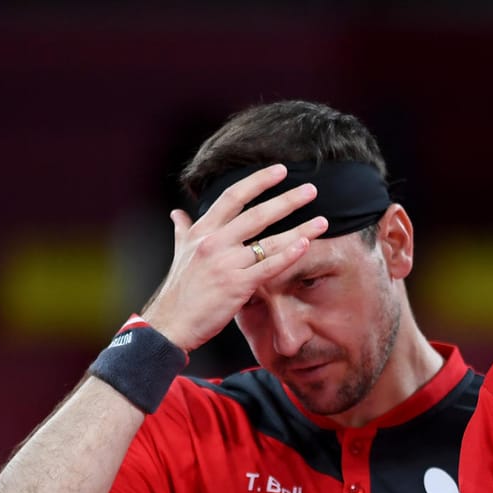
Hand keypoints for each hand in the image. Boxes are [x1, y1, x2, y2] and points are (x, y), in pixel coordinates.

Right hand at [140, 164, 328, 350]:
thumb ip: (183, 230)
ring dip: (299, 229)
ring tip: (322, 221)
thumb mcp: (179, 253)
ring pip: (269, 241)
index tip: (280, 170)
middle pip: (256, 214)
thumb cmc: (179, 289)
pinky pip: (268, 267)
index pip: (232, 197)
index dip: (258, 181)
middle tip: (311, 190)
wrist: (171, 322)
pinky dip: (288, 255)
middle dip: (287, 201)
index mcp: (202, 231)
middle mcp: (214, 242)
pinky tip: (305, 245)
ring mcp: (226, 263)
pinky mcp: (237, 285)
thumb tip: (176, 213)